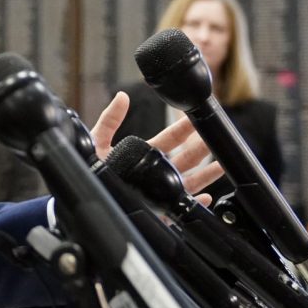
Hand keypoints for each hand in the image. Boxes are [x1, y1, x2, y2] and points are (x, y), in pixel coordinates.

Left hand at [90, 91, 223, 200]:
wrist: (84, 193)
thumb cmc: (91, 170)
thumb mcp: (97, 141)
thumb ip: (109, 120)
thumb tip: (122, 97)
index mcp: (144, 154)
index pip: (170, 139)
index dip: (183, 129)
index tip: (195, 118)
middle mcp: (155, 172)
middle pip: (184, 158)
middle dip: (201, 148)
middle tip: (214, 138)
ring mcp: (158, 191)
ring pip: (189, 181)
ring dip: (206, 174)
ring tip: (222, 165)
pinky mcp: (159, 210)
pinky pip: (181, 207)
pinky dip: (195, 203)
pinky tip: (206, 197)